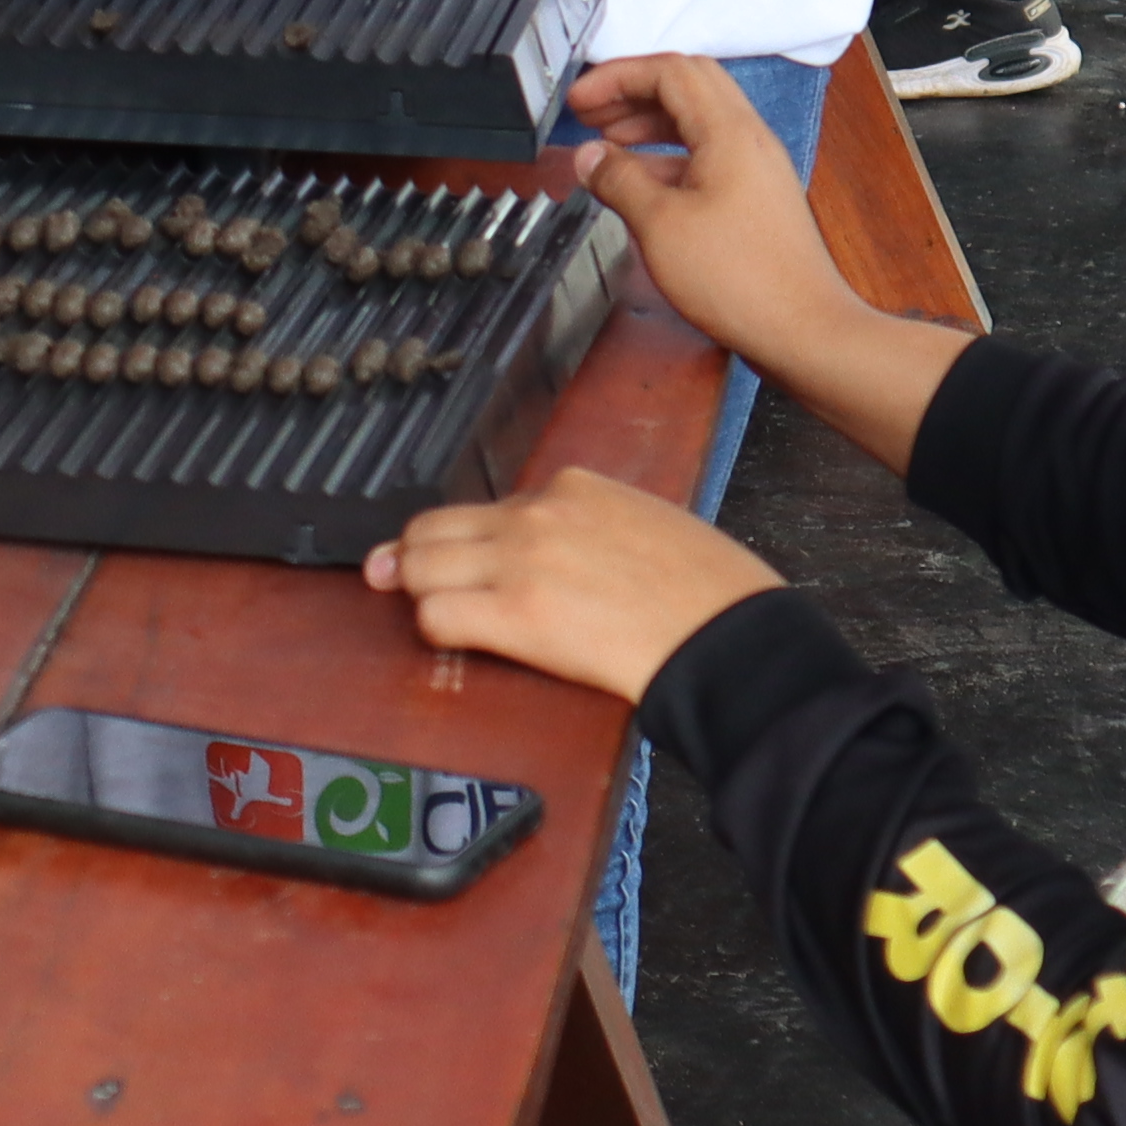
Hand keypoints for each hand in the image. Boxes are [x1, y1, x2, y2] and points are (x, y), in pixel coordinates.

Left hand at [367, 469, 781, 708]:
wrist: (725, 633)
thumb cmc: (709, 589)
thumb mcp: (649, 522)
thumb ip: (596, 523)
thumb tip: (568, 550)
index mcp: (573, 486)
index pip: (492, 505)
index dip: (472, 537)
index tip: (465, 555)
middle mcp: (536, 514)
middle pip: (435, 526)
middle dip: (414, 554)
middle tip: (399, 575)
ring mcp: (519, 562)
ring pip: (421, 566)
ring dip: (416, 589)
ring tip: (425, 608)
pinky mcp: (514, 615)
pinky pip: (437, 616)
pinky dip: (434, 629)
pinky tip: (453, 639)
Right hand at [565, 57, 859, 369]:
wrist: (802, 330)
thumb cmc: (743, 281)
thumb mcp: (660, 225)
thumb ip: (619, 180)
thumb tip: (589, 157)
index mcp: (729, 132)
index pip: (669, 72)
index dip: (617, 77)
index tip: (581, 97)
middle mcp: (749, 140)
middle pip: (687, 87)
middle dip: (633, 92)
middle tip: (592, 112)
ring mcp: (756, 169)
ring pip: (697, 122)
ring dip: (649, 124)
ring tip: (607, 146)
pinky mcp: (756, 200)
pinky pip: (707, 158)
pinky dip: (668, 158)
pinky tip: (640, 185)